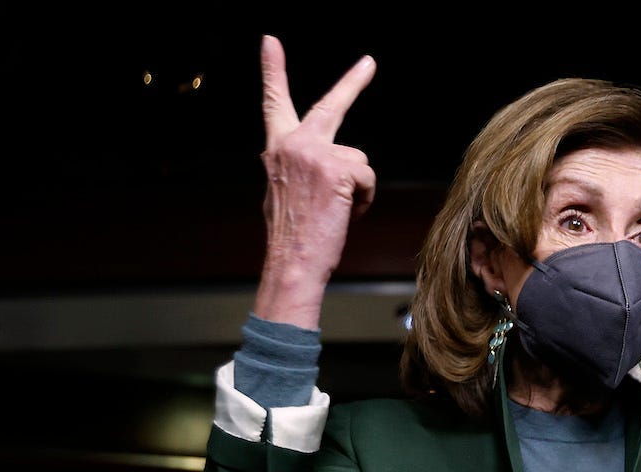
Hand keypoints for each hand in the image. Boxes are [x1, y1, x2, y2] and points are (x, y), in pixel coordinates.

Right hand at [252, 35, 376, 328]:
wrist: (292, 261)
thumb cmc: (293, 235)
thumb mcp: (284, 192)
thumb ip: (297, 168)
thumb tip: (320, 170)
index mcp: (277, 149)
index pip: (274, 103)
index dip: (273, 70)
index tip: (270, 41)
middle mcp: (291, 143)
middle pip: (330, 106)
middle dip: (352, 82)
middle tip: (370, 62)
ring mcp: (313, 152)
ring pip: (359, 158)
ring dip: (358, 187)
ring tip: (337, 210)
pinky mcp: (336, 167)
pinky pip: (368, 175)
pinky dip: (365, 198)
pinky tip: (346, 212)